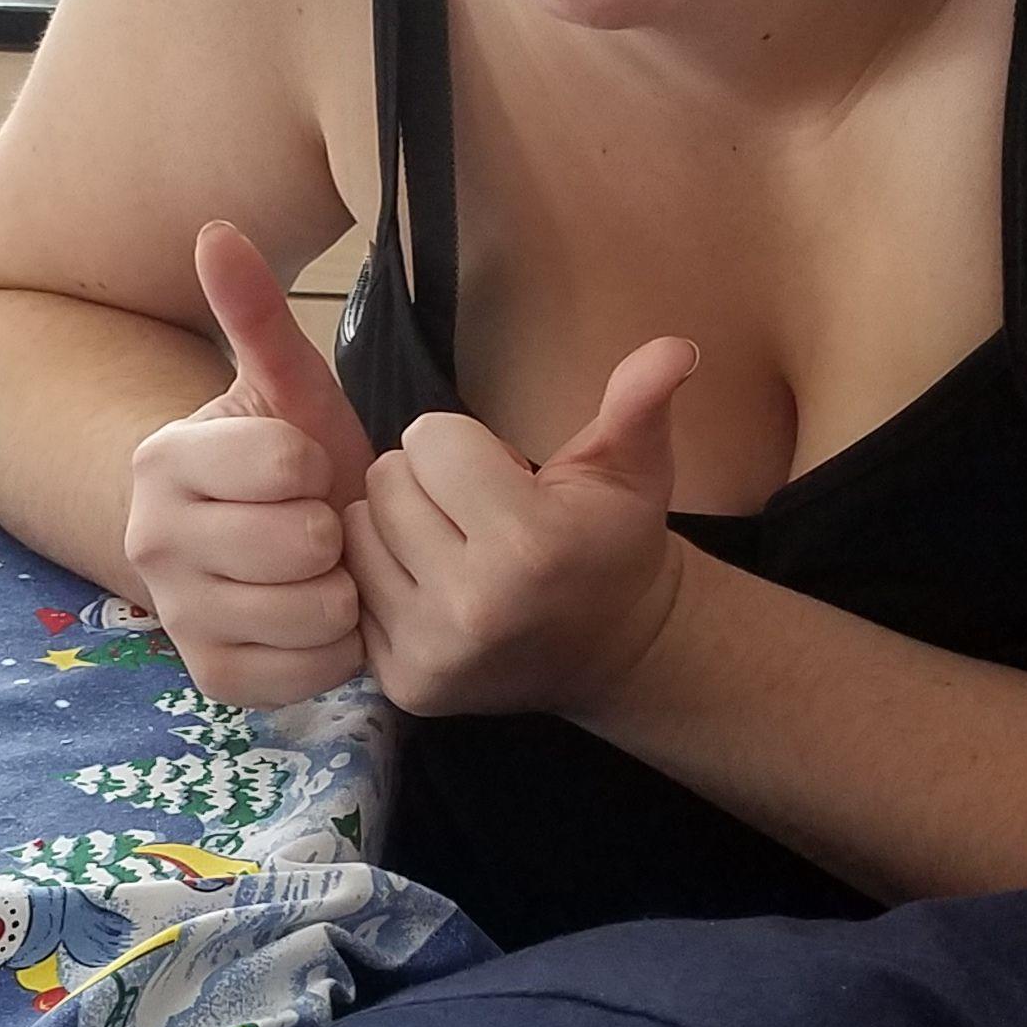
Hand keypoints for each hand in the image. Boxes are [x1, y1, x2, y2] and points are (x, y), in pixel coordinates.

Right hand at [122, 221, 371, 711]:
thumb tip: (217, 229)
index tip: (304, 467)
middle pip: (301, 542)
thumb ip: (255, 315)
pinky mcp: (211, 679)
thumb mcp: (287, 389)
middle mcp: (150, 542)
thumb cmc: (287, 463)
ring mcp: (177, 617)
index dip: (318, 465)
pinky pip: (309, 671)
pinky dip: (332, 648)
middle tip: (317, 525)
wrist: (265, 546)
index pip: (286, 465)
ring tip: (321, 570)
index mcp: (163, 460)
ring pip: (312, 609)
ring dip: (339, 590)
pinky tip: (317, 618)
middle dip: (331, 532)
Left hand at [344, 334, 698, 720]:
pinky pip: (350, 588)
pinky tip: (431, 587)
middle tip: (475, 512)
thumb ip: (640, 401)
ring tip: (451, 545)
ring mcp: (432, 652)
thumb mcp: (634, 466)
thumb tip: (676, 343)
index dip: (465, 445)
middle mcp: (474, 606)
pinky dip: (383, 578)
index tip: (503, 477)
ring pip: (355, 531)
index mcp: (530, 544)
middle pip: (386, 480)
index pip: (429, 438)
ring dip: (395, 526)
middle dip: (427, 481)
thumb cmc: (612, 542)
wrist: (611, 649)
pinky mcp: (401, 683)